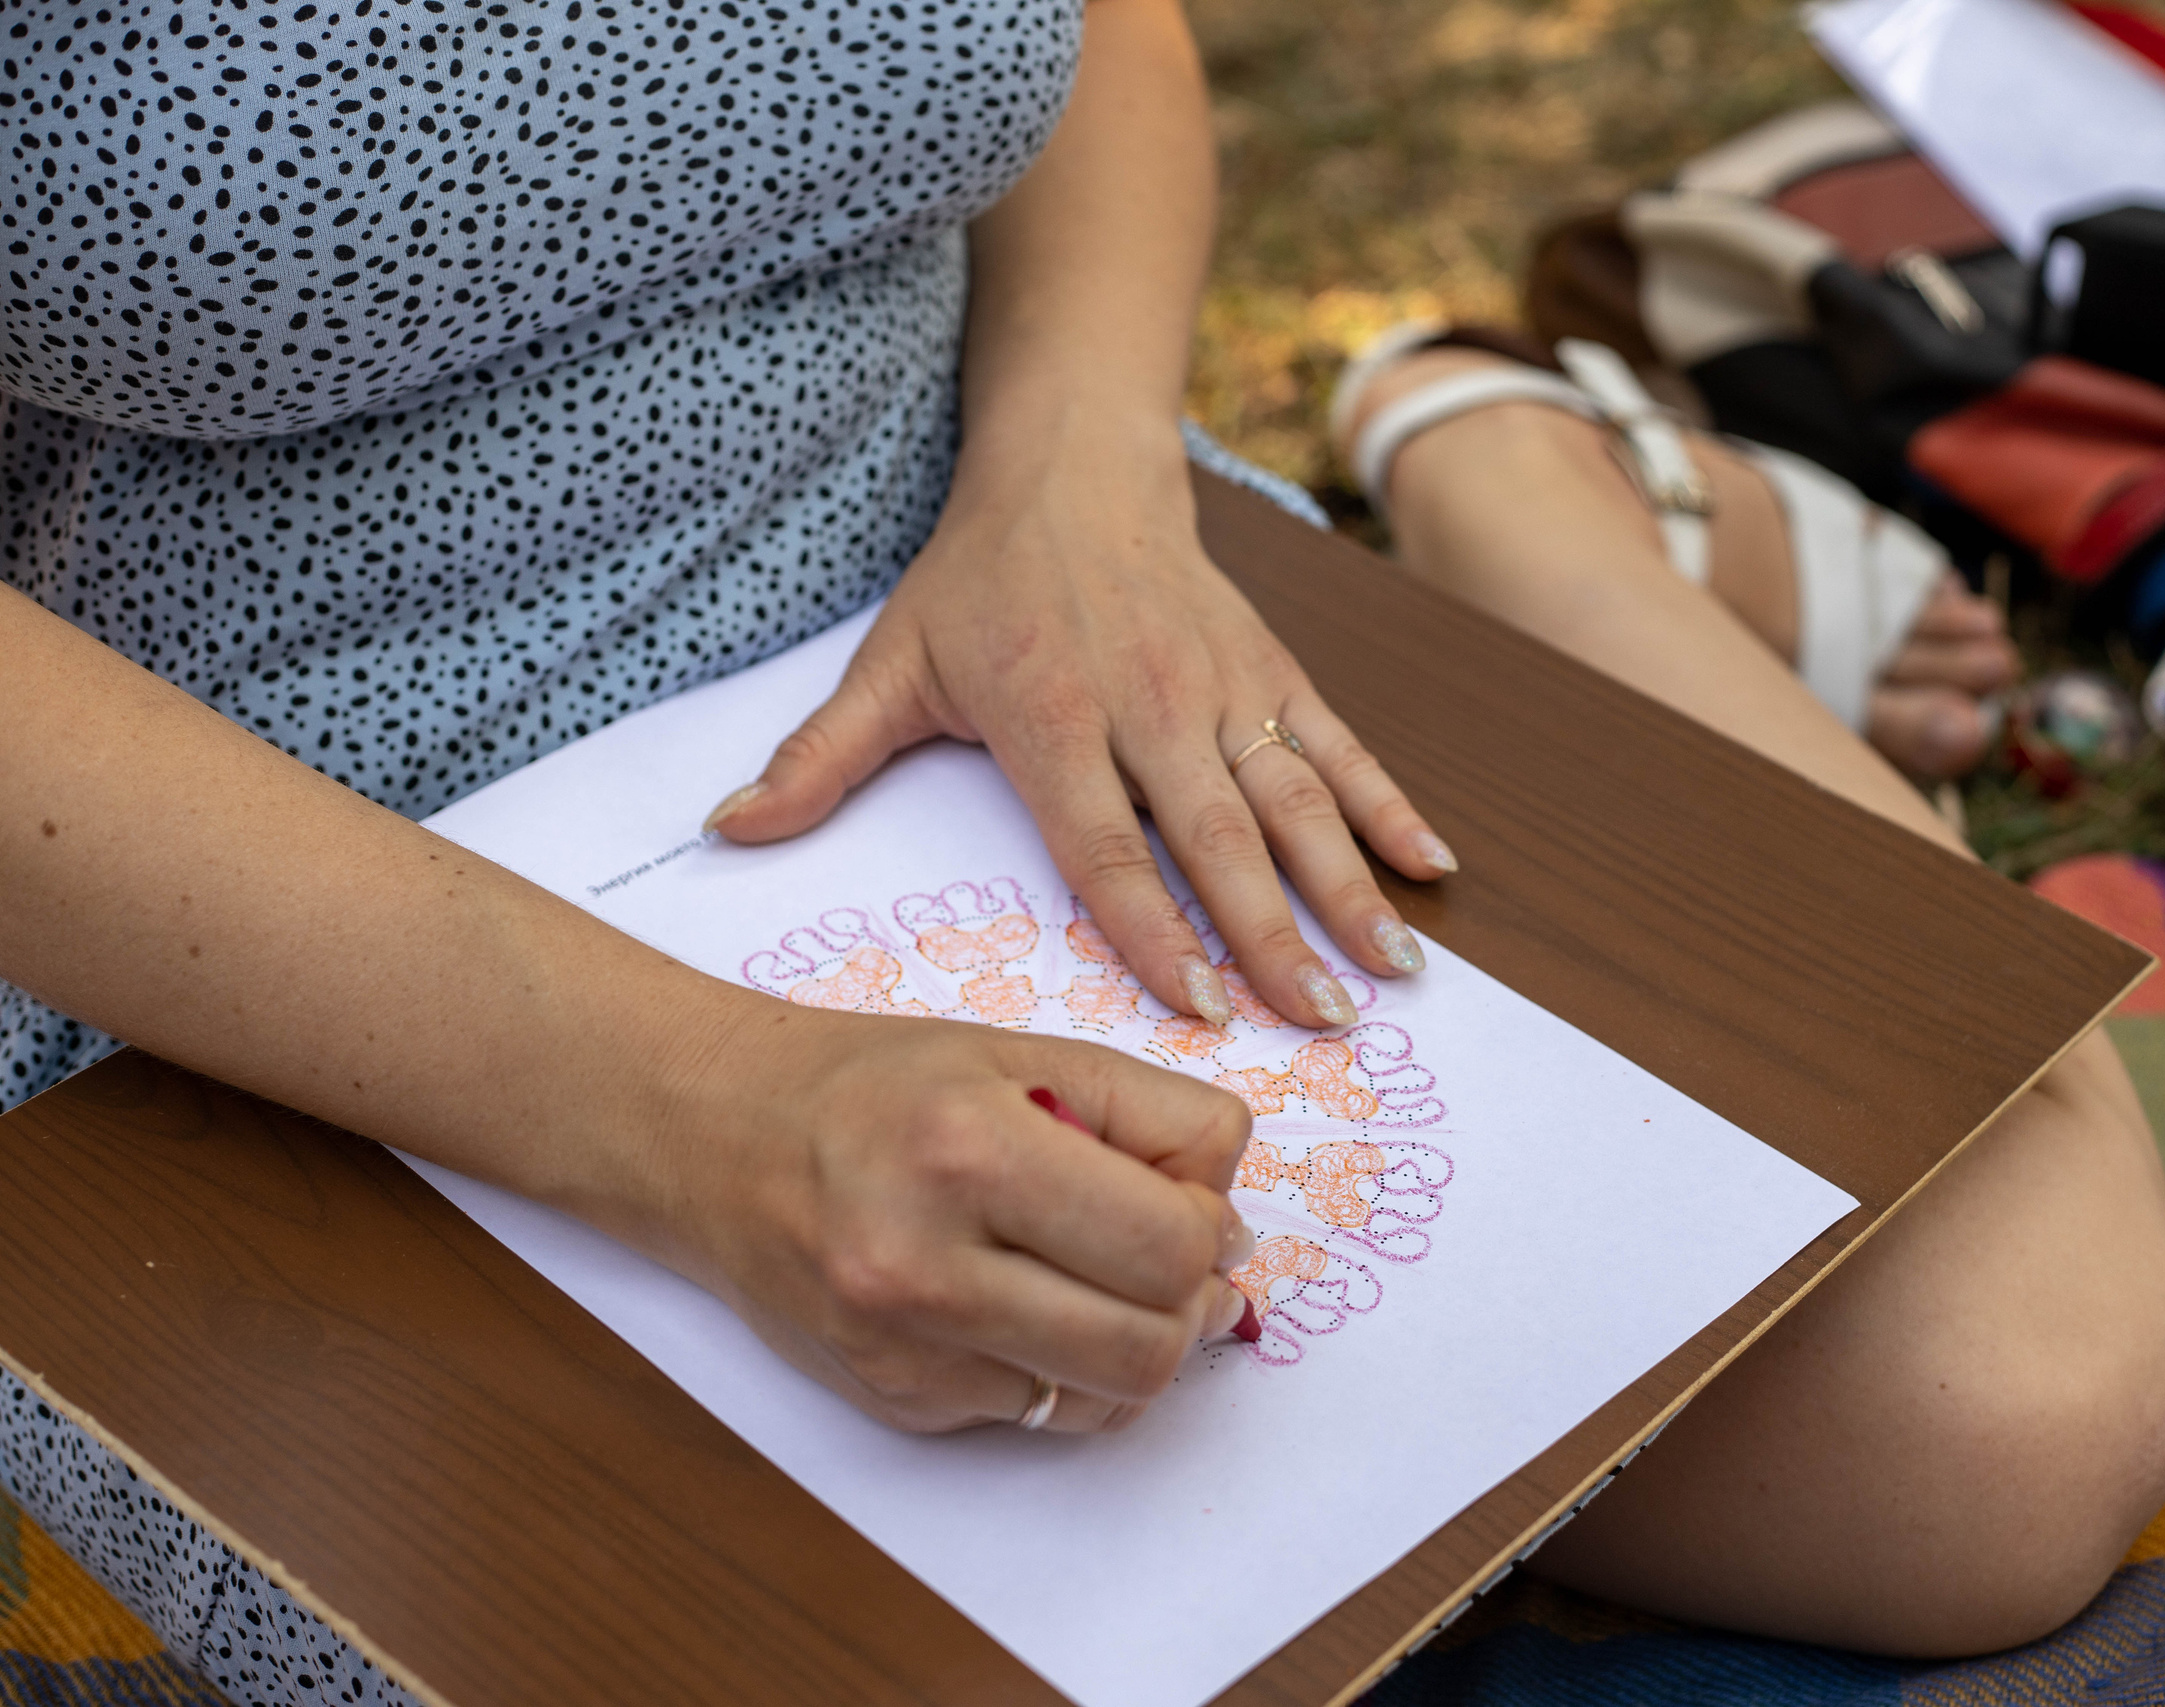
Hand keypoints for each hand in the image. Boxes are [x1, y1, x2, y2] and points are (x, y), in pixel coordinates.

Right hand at [627, 998, 1257, 1433]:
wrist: (713, 1137)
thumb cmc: (876, 1086)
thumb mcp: (1024, 1053)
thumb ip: (1155, 1122)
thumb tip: (1234, 1232)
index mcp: (968, 1151)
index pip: (1170, 1242)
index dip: (1210, 1223)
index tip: (1189, 1195)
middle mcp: (926, 1264)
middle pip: (1152, 1342)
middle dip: (1189, 1297)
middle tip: (1165, 1249)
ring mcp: (906, 1350)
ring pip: (1108, 1398)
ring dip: (1139, 1342)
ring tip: (1104, 1274)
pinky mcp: (897, 1401)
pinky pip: (1040, 1413)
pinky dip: (1064, 1365)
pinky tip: (1025, 1299)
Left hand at [702, 432, 1458, 1030]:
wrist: (1073, 464)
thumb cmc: (979, 579)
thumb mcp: (891, 663)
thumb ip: (819, 758)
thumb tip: (725, 830)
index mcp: (1054, 720)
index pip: (1108, 846)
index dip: (1153, 930)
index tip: (1198, 1009)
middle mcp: (1151, 707)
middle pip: (1221, 840)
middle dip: (1274, 939)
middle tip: (1318, 1026)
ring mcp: (1223, 688)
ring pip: (1297, 801)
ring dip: (1349, 889)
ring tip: (1392, 974)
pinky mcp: (1272, 670)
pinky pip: (1340, 745)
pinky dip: (1391, 804)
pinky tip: (1435, 869)